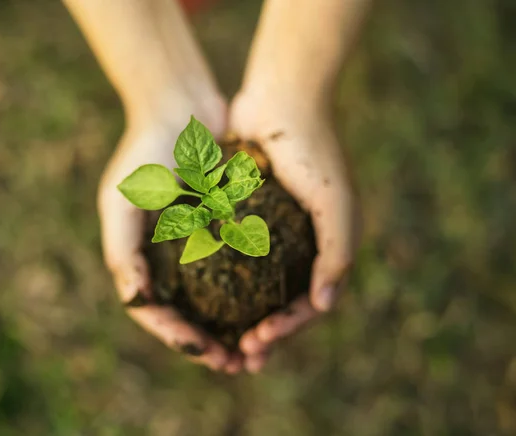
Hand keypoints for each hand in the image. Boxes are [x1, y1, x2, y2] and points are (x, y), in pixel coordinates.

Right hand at [97, 97, 242, 372]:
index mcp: (143, 258)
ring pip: (218, 299)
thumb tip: (136, 301)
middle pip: (190, 314)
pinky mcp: (227, 227)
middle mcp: (171, 257)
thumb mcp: (122, 201)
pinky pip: (242, 267)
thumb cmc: (145, 152)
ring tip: (258, 347)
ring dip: (235, 327)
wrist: (181, 106)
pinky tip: (272, 307)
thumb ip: (123, 252)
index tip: (208, 352)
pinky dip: (252, 291)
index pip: (157, 312)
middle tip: (239, 364)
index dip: (180, 338)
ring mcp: (200, 244)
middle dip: (211, 344)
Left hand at [229, 88, 360, 372]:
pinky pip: (234, 259)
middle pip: (280, 304)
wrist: (283, 98)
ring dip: (240, 318)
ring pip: (254, 289)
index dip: (285, 330)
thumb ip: (338, 256)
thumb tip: (324, 306)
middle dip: (262, 335)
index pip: (307, 305)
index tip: (257, 346)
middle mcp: (299, 246)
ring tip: (220, 342)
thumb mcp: (337, 206)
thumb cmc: (315, 151)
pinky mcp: (245, 217)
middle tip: (238, 360)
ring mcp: (272, 233)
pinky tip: (204, 301)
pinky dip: (223, 283)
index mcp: (325, 249)